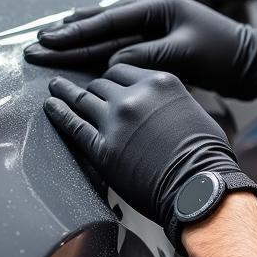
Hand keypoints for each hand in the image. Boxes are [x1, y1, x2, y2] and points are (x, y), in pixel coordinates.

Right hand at [25, 0, 256, 106]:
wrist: (254, 63)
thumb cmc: (226, 55)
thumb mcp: (184, 55)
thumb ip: (146, 57)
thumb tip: (112, 64)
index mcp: (158, 8)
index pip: (107, 23)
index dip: (75, 34)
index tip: (48, 41)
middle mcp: (153, 14)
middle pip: (101, 27)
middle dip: (67, 38)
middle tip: (37, 46)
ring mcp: (154, 29)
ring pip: (107, 35)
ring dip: (78, 42)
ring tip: (49, 43)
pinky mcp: (158, 45)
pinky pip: (119, 46)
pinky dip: (98, 50)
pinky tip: (83, 52)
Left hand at [44, 64, 251, 240]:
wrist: (199, 186)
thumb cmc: (205, 156)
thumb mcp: (193, 111)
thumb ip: (169, 100)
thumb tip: (160, 105)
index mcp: (159, 82)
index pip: (122, 70)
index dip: (112, 78)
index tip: (106, 83)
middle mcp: (134, 96)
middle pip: (101, 83)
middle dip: (92, 88)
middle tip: (82, 90)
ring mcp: (115, 121)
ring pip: (83, 98)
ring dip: (66, 92)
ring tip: (55, 87)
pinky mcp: (102, 147)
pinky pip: (72, 124)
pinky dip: (58, 113)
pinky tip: (50, 106)